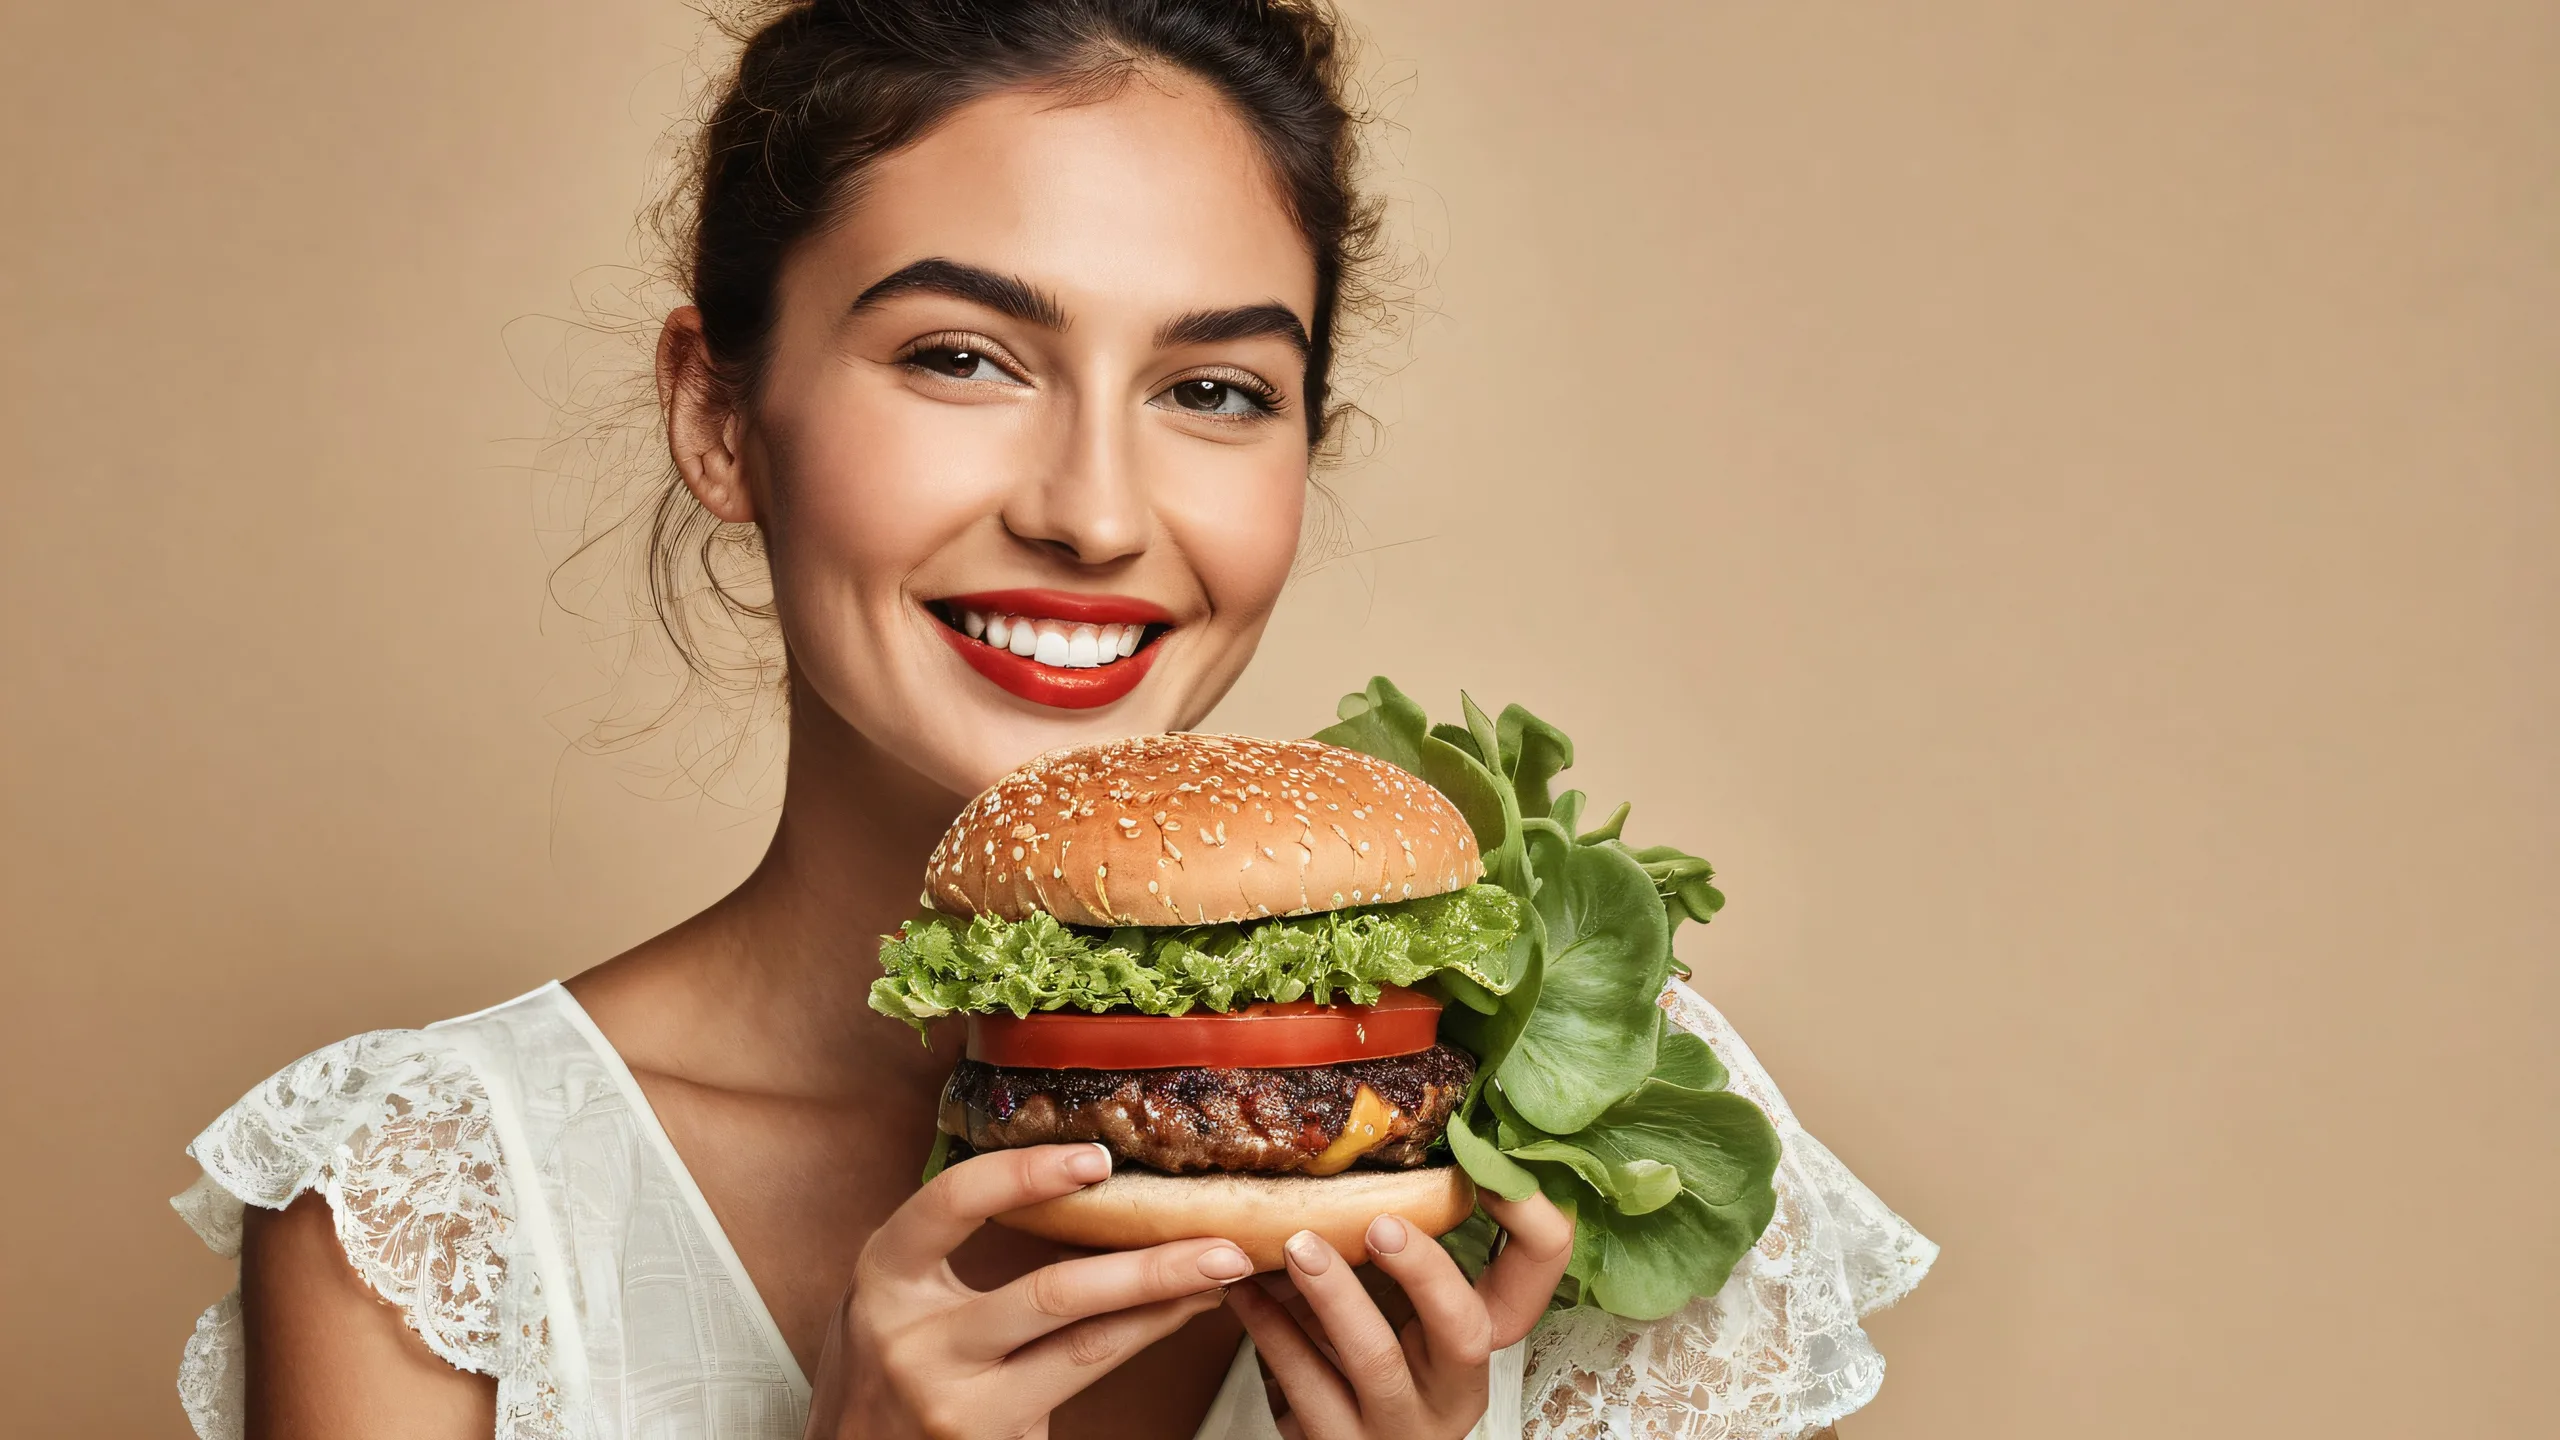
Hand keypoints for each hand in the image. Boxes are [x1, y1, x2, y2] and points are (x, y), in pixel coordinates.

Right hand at [802, 1142, 1251, 1439]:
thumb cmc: (887, 1366)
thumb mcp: (898, 1297)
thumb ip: (950, 1249)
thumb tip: (1074, 1185)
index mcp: (887, 1278)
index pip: (951, 1204)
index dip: (1024, 1174)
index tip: (1096, 1159)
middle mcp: (916, 1342)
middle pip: (1049, 1294)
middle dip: (1147, 1264)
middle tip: (1218, 1238)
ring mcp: (955, 1404)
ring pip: (1083, 1347)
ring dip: (1163, 1304)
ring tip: (1219, 1272)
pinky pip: (1084, 1383)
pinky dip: (1139, 1338)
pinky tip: (1179, 1313)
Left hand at [1226, 1191, 1574, 1439]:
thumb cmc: (1369, 1354)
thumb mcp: (1401, 1306)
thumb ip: (1403, 1246)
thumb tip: (1379, 1148)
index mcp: (1483, 1341)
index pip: (1536, 1281)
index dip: (1533, 1225)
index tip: (1487, 1170)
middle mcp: (1454, 1391)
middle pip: (1465, 1331)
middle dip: (1425, 1270)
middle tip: (1380, 1222)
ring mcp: (1397, 1428)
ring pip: (1374, 1362)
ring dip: (1333, 1294)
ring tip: (1294, 1244)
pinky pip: (1301, 1384)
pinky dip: (1269, 1326)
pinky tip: (1244, 1286)